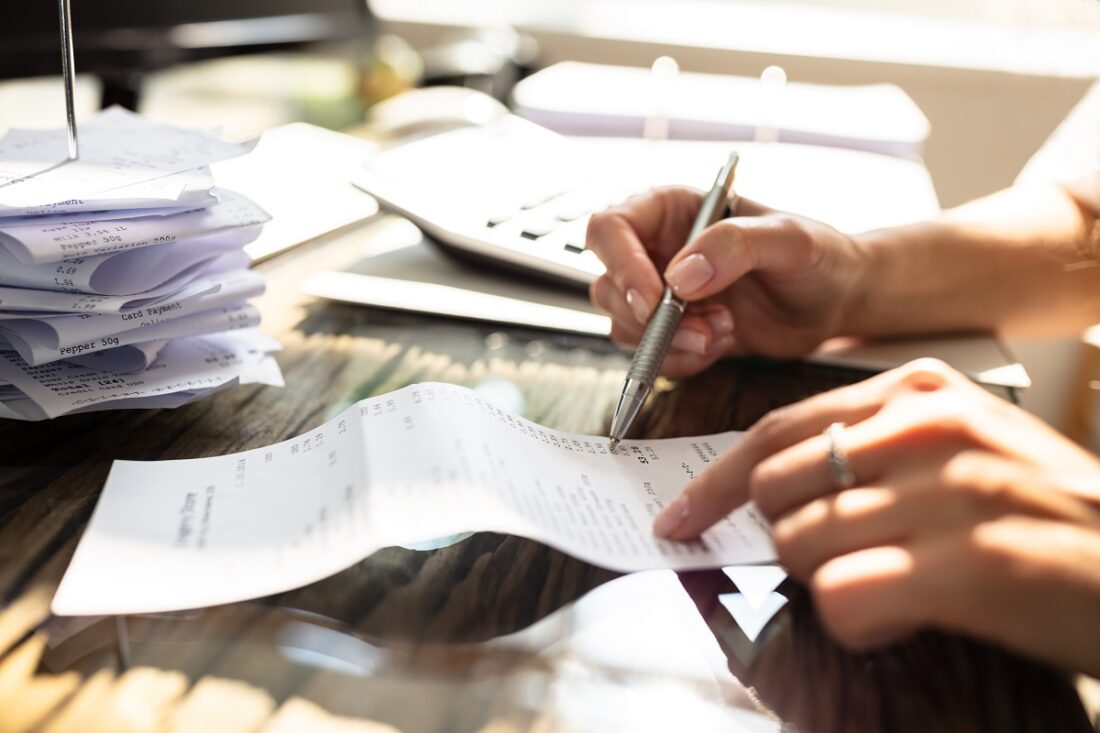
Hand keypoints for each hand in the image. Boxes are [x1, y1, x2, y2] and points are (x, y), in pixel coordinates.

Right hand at [586, 186, 868, 376]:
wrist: (837, 301)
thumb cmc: (818, 256)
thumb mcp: (788, 239)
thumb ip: (734, 245)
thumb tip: (680, 276)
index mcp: (671, 210)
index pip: (609, 229)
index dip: (620, 265)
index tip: (654, 301)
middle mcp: (656, 250)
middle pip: (607, 285)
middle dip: (648, 318)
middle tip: (702, 329)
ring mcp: (661, 294)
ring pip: (623, 324)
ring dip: (667, 343)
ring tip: (722, 333)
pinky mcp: (673, 332)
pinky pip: (649, 355)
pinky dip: (679, 361)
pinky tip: (721, 346)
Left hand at [653, 358, 1099, 673]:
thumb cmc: (1048, 515)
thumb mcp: (963, 449)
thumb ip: (874, 450)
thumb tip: (771, 486)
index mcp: (921, 390)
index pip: (775, 429)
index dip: (713, 481)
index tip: (680, 516)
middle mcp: (931, 427)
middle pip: (775, 487)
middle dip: (786, 538)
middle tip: (843, 560)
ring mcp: (952, 491)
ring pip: (801, 544)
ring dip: (829, 582)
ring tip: (898, 585)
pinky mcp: (973, 563)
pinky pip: (843, 597)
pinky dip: (858, 623)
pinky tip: (907, 616)